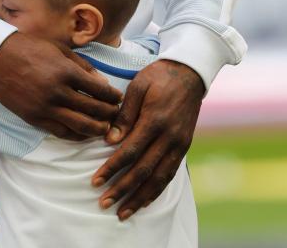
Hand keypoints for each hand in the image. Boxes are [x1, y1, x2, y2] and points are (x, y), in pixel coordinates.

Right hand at [0, 32, 122, 139]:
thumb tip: (102, 82)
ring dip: (97, 129)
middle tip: (117, 115)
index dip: (112, 96)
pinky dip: (76, 135)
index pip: (99, 89)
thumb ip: (82, 66)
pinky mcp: (35, 118)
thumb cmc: (29, 47)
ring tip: (105, 128)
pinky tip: (84, 134)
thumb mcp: (59, 49)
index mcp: (66, 71)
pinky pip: (61, 132)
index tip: (119, 98)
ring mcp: (46, 107)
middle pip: (93, 110)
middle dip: (109, 114)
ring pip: (80, 125)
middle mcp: (58, 92)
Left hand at [92, 59, 203, 219]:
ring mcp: (179, 144)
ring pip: (158, 179)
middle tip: (103, 202)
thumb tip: (109, 141)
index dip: (112, 169)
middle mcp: (169, 136)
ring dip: (139, 198)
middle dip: (122, 189)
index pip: (129, 152)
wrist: (190, 73)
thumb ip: (124, 115)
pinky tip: (144, 201)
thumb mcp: (138, 86)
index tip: (96, 181)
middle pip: (143, 171)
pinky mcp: (184, 147)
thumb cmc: (159, 75)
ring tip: (122, 212)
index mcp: (155, 120)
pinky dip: (156, 191)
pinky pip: (170, 174)